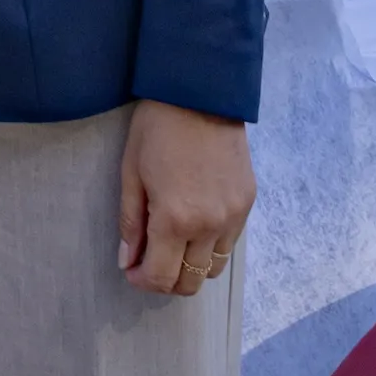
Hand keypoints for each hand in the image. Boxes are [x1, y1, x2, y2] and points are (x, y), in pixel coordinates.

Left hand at [117, 98, 254, 296]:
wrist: (201, 93)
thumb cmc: (157, 128)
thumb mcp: (131, 172)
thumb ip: (130, 223)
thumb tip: (127, 261)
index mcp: (176, 219)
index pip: (162, 277)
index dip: (143, 281)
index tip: (132, 270)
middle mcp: (210, 226)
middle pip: (191, 282)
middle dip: (166, 280)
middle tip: (149, 260)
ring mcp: (234, 217)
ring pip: (213, 268)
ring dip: (190, 266)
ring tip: (172, 244)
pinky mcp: (248, 204)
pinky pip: (229, 244)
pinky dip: (210, 246)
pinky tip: (195, 225)